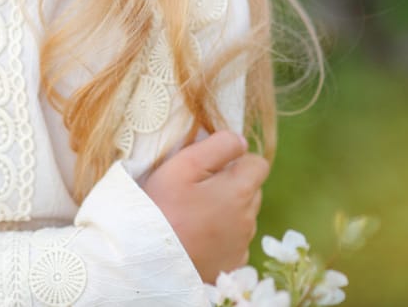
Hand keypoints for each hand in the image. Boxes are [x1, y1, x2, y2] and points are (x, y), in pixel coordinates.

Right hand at [141, 130, 268, 280]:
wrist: (149, 259)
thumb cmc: (162, 207)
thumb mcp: (183, 165)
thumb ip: (218, 146)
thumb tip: (241, 141)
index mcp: (240, 192)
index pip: (258, 164)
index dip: (235, 160)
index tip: (210, 168)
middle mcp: (248, 220)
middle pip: (251, 191)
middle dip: (231, 185)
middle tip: (196, 191)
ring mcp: (241, 246)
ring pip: (243, 217)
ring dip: (226, 212)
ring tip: (193, 216)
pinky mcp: (232, 265)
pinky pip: (234, 242)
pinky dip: (220, 237)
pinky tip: (196, 237)